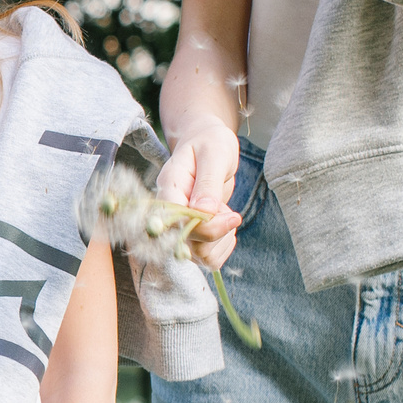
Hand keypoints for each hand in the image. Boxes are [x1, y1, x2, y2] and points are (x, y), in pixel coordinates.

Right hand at [156, 123, 242, 268]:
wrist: (208, 144)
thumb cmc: (210, 143)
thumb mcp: (215, 154)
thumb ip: (209, 183)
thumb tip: (204, 212)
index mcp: (169, 188)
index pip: (174, 222)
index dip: (203, 227)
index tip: (230, 215)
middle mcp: (169, 212)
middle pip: (186, 244)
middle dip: (217, 233)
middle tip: (233, 213)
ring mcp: (180, 226)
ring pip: (198, 256)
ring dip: (221, 240)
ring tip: (228, 215)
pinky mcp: (193, 236)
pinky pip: (209, 258)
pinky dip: (224, 246)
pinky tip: (227, 225)